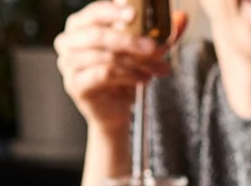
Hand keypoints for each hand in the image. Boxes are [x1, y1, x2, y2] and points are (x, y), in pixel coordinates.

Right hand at [54, 2, 187, 131]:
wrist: (116, 110)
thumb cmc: (125, 75)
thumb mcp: (145, 52)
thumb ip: (161, 34)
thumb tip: (183, 17)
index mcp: (80, 25)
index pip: (94, 12)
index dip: (112, 10)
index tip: (134, 11)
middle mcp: (68, 42)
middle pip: (97, 35)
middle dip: (128, 39)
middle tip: (152, 46)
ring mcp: (68, 64)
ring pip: (105, 57)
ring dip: (135, 62)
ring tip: (156, 68)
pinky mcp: (75, 85)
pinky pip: (103, 75)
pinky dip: (128, 76)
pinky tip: (144, 79)